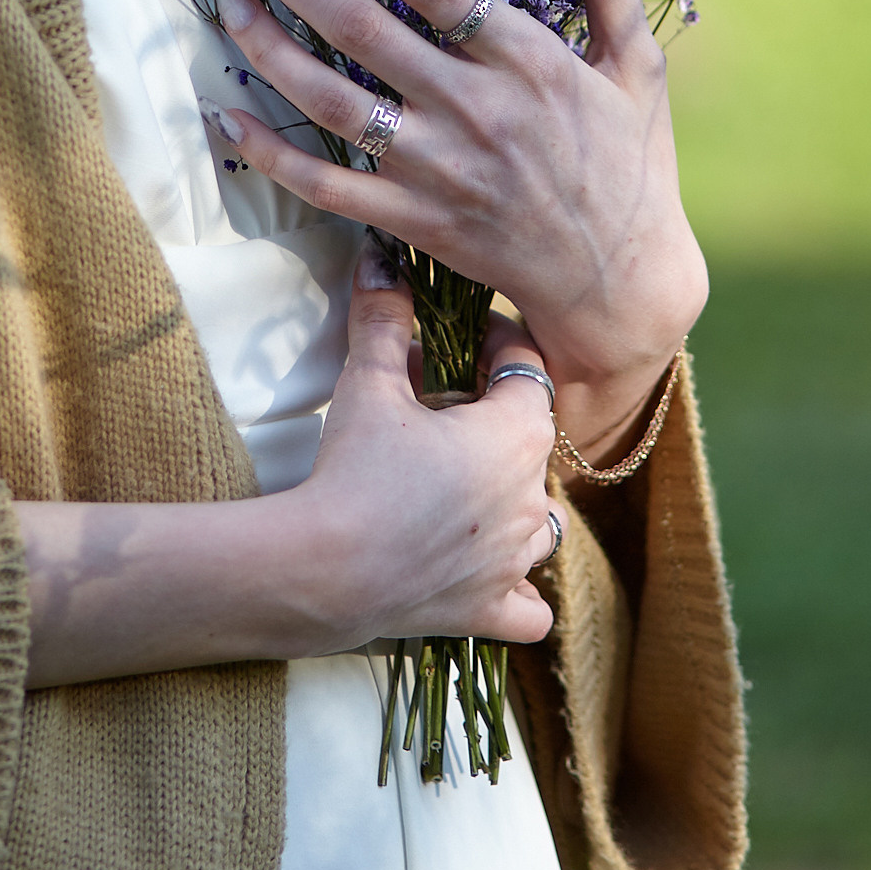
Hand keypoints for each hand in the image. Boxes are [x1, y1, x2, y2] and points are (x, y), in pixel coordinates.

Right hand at [16, 252, 560, 686]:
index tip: (463, 336)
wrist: (326, 567)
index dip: (496, 344)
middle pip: (532, 440)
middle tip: (436, 405)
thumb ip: (383, 318)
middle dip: (492, 417)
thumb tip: (381, 260)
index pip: (528, 369)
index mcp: (517, 435)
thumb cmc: (353, 468)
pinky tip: (485, 568)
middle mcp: (533, 498)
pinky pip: (530, 604)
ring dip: (513, 497)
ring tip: (462, 482)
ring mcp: (515, 560)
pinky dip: (517, 587)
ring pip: (544, 520)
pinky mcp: (489, 609)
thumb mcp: (369, 382)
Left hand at [205, 0, 706, 463]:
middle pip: (360, 30)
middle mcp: (473, 110)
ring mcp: (437, 170)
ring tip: (224, 2)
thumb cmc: (632, 162)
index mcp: (526, 59)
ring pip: (331, 102)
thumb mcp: (638, 63)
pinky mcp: (413, 222)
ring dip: (267, 49)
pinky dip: (271, 154)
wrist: (623, 282)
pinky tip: (226, 116)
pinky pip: (326, 187)